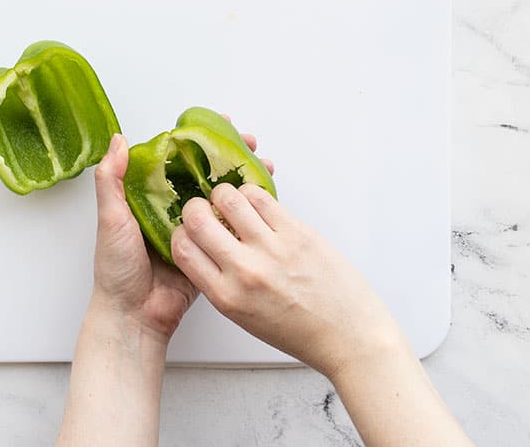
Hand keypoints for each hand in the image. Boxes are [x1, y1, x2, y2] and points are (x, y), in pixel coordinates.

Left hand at [90, 130, 273, 342]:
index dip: (200, 140)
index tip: (222, 124)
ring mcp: (193, 228)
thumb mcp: (111, 219)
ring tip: (264, 165)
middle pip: (205, 173)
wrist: (134, 315)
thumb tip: (119, 141)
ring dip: (243, 179)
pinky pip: (229, 227)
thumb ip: (111, 181)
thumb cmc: (116, 268)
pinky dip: (246, 212)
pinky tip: (264, 200)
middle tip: (250, 143)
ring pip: (221, 196)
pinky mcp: (209, 250)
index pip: (178, 158)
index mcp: (149, 196)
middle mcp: (172, 208)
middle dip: (229, 155)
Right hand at [171, 182, 402, 377]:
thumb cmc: (300, 331)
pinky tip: (256, 204)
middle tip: (204, 208)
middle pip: (197, 219)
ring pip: (229, 198)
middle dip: (195, 207)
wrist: (348, 335)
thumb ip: (221, 282)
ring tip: (232, 202)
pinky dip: (252, 194)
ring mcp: (272, 249)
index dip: (180, 233)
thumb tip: (208, 247)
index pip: (183, 250)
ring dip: (223, 194)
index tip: (189, 231)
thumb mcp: (245, 317)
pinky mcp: (297, 232)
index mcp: (227, 297)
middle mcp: (245, 271)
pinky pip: (262, 197)